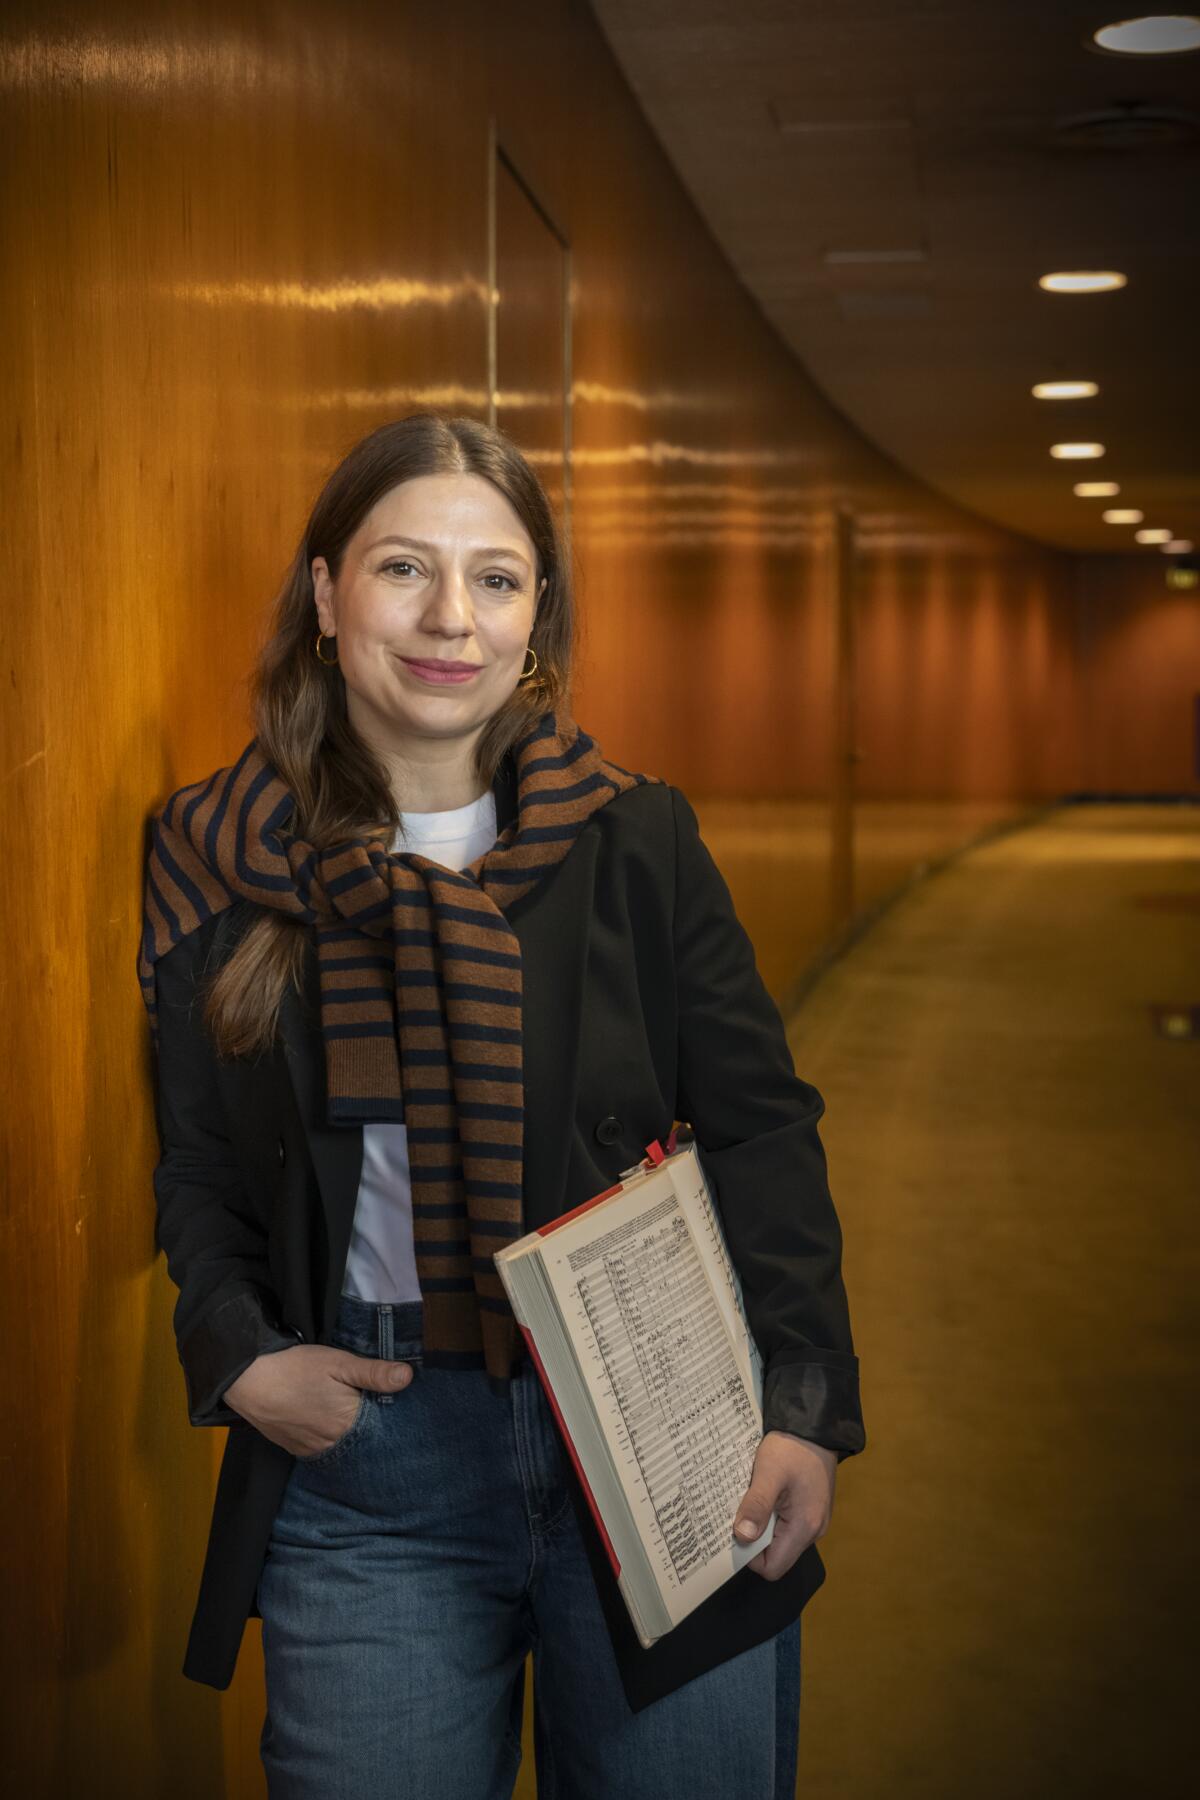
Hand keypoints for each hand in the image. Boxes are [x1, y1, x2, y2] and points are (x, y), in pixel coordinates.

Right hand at [223, 1345, 413, 1457]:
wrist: (249, 1380)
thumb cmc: (297, 1368)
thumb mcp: (340, 1363)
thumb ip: (374, 1373)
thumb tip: (408, 1377)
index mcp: (348, 1425)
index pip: (381, 1432)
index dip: (390, 1420)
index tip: (398, 1410)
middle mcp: (332, 1446)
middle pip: (361, 1443)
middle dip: (372, 1431)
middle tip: (377, 1412)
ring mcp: (311, 1450)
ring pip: (341, 1448)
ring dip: (350, 1437)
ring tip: (356, 1419)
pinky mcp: (294, 1449)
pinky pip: (321, 1450)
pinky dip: (330, 1440)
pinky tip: (332, 1426)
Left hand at [732, 1431, 837, 1579]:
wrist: (815, 1426)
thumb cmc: (793, 1448)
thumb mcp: (769, 1473)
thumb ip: (757, 1506)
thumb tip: (742, 1537)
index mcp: (805, 1527)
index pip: (773, 1567)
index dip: (751, 1557)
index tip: (735, 1531)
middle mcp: (813, 1530)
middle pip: (776, 1554)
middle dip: (754, 1538)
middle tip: (738, 1513)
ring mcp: (813, 1520)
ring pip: (780, 1538)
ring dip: (762, 1524)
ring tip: (749, 1500)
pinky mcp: (810, 1509)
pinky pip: (786, 1523)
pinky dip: (771, 1514)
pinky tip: (762, 1494)